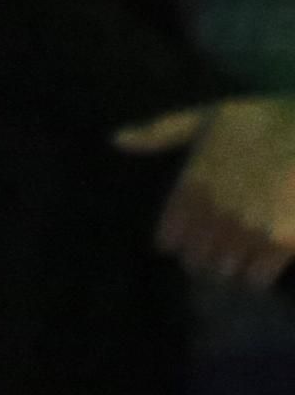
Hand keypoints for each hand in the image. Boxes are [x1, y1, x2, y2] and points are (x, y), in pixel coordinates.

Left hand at [117, 96, 294, 290]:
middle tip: (211, 252)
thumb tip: (115, 139)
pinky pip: (256, 277)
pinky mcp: (281, 243)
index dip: (173, 243)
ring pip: (223, 271)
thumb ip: (161, 132)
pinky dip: (256, 274)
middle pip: (194, 259)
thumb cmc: (261, 121)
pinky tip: (260, 263)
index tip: (180, 242)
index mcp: (193, 185)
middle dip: (200, 258)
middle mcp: (215, 213)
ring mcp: (248, 231)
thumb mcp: (206, 117)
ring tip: (234, 258)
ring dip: (227, 267)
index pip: (168, 236)